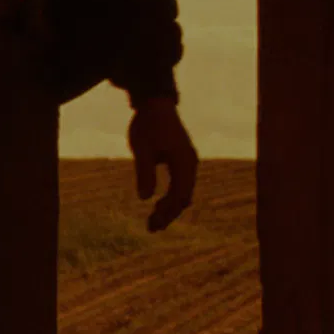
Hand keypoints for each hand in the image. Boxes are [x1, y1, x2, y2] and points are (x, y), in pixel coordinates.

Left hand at [131, 98, 197, 231]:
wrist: (156, 105)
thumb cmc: (148, 125)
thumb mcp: (142, 149)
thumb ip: (144, 172)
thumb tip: (145, 198)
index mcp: (184, 161)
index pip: (180, 194)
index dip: (168, 212)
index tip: (153, 224)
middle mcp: (191, 163)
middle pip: (184, 197)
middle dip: (169, 214)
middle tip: (151, 229)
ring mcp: (188, 162)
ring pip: (183, 192)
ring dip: (170, 207)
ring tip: (153, 222)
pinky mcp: (181, 161)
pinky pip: (180, 184)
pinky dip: (171, 197)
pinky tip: (157, 205)